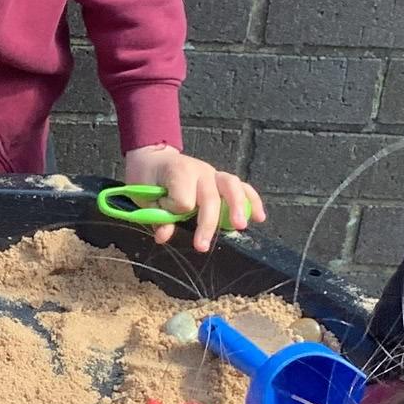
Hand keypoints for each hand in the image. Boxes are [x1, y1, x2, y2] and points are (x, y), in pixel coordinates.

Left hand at [123, 145, 265, 254]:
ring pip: (231, 187)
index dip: (173, 210)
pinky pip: (241, 187)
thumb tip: (164, 237)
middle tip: (202, 247)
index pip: (183, 200)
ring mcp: (213, 173)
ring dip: (237, 207)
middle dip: (208, 224)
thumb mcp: (143, 197)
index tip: (162, 210)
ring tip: (240, 226)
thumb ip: (156, 216)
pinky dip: (252, 200)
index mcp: (178, 173)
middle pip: (209, 198)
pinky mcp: (221, 178)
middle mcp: (199, 171)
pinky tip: (259, 217)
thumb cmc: (147, 178)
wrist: (152, 157)